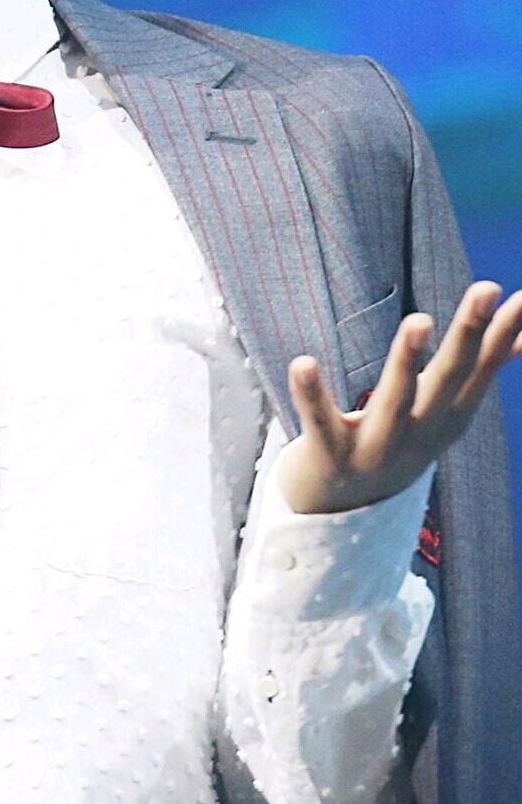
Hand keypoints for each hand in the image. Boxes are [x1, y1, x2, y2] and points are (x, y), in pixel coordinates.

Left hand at [278, 280, 521, 514]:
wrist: (339, 515)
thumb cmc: (397, 443)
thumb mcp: (442, 413)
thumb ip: (480, 371)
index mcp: (447, 420)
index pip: (479, 370)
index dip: (501, 334)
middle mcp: (419, 435)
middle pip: (448, 379)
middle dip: (468, 334)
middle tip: (485, 288)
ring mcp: (376, 450)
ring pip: (394, 403)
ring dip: (407, 361)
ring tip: (420, 320)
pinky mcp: (330, 458)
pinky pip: (320, 422)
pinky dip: (311, 395)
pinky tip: (302, 362)